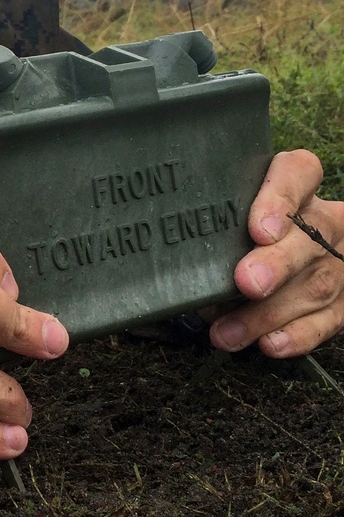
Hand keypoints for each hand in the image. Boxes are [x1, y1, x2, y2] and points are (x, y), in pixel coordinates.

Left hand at [210, 150, 343, 356]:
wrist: (290, 261)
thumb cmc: (242, 236)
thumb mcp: (232, 219)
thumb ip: (219, 231)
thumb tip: (189, 273)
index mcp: (300, 190)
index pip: (298, 173)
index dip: (279, 199)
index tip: (257, 228)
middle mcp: (324, 223)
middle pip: (309, 236)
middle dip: (277, 264)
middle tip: (247, 282)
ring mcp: (339, 263)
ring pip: (315, 285)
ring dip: (268, 314)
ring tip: (228, 332)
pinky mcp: (343, 302)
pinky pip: (327, 321)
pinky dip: (296, 336)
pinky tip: (269, 343)